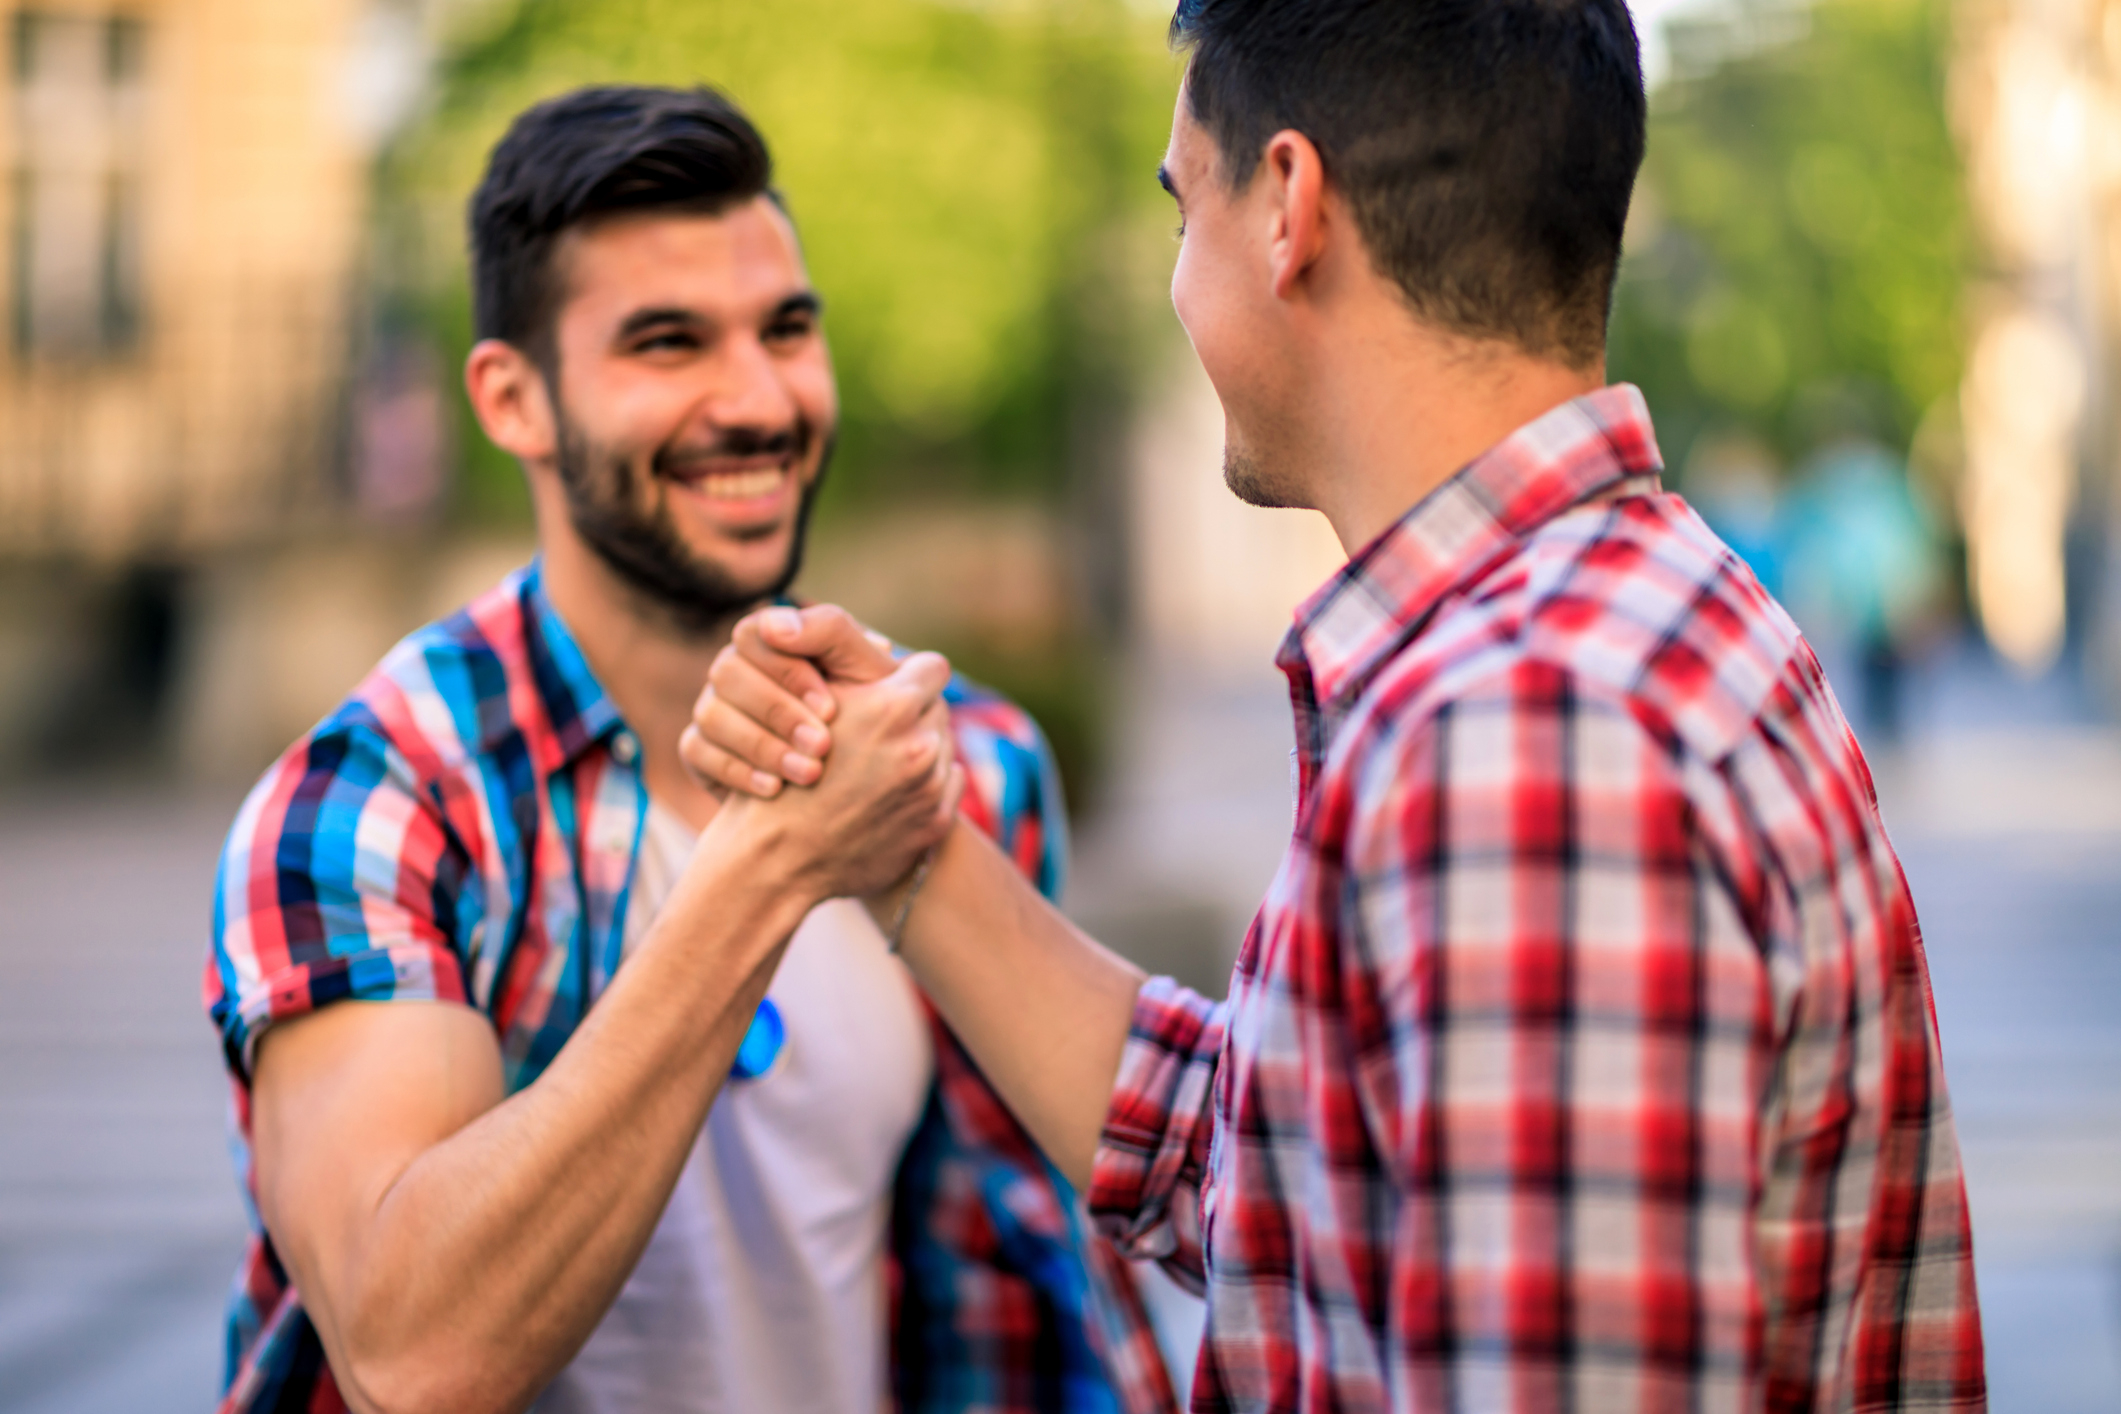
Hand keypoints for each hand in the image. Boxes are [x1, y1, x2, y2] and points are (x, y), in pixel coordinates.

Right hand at [680, 604, 898, 797]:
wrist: (859, 774)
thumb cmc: (871, 709)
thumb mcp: (866, 670)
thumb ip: (832, 632)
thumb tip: (776, 625)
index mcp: (769, 642)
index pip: (754, 634)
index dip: (789, 670)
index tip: (830, 709)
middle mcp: (734, 669)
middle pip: (728, 672)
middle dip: (778, 712)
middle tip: (822, 746)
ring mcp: (712, 706)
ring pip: (712, 713)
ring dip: (762, 745)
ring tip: (808, 773)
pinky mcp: (699, 748)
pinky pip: (697, 750)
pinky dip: (737, 770)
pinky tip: (775, 789)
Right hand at [705, 647, 961, 901]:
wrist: (778, 855)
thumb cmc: (781, 767)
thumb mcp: (805, 703)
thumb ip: (845, 668)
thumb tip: (889, 649)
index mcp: (890, 706)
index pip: (931, 667)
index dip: (910, 673)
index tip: (894, 684)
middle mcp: (918, 745)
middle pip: (939, 707)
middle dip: (915, 711)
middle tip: (884, 724)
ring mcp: (929, 786)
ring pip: (943, 744)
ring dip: (920, 747)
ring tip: (881, 760)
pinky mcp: (934, 821)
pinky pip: (947, 783)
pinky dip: (926, 783)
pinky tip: (891, 790)